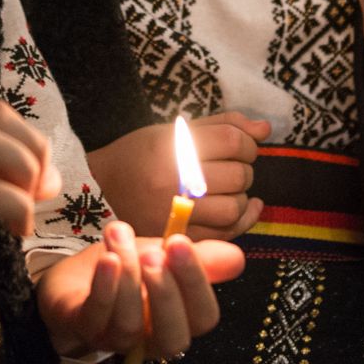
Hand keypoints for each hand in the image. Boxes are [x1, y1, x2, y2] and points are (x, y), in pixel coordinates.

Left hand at [36, 221, 243, 359]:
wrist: (73, 277)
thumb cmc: (126, 269)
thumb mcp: (164, 255)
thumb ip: (199, 257)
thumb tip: (237, 257)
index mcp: (179, 319)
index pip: (203, 317)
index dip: (197, 283)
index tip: (181, 242)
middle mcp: (151, 337)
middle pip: (173, 336)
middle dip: (167, 292)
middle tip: (155, 253)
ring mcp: (116, 337)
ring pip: (131, 324)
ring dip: (128, 278)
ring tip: (122, 236)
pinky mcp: (83, 327)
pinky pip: (97, 317)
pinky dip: (104, 287)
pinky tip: (107, 259)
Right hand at [86, 112, 269, 239]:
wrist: (99, 192)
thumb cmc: (137, 156)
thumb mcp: (171, 132)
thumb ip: (220, 126)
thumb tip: (265, 128)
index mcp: (170, 147)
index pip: (231, 140)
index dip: (247, 141)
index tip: (243, 145)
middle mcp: (173, 181)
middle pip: (237, 174)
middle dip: (246, 167)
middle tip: (236, 165)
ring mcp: (175, 213)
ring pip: (234, 206)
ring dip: (242, 195)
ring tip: (231, 187)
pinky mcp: (177, 237)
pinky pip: (225, 234)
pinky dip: (243, 220)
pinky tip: (246, 207)